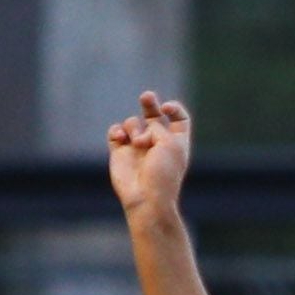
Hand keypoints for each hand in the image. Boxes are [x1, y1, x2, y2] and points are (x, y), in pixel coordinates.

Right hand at [106, 92, 193, 216]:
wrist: (145, 199)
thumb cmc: (163, 173)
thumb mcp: (169, 144)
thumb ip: (157, 127)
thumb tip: (140, 131)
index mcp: (176, 141)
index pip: (178, 118)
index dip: (174, 108)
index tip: (166, 108)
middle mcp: (157, 142)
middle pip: (153, 115)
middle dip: (149, 103)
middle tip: (147, 96)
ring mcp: (137, 147)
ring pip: (133, 122)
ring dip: (135, 127)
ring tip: (138, 143)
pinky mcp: (120, 152)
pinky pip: (116, 132)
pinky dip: (117, 131)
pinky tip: (121, 139)